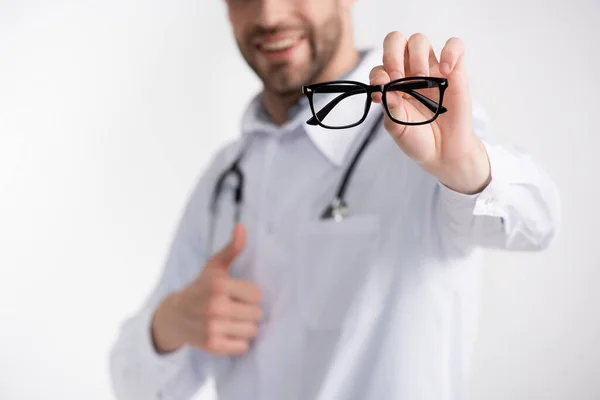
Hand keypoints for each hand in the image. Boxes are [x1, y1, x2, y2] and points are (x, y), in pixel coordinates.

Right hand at [151, 224, 261, 354]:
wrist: (175, 316)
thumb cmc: (200, 288)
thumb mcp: (214, 267)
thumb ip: (232, 248)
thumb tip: (241, 227)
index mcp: (219, 285)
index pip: (257, 294)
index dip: (250, 295)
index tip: (238, 295)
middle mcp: (216, 306)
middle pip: (256, 314)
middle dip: (248, 311)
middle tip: (235, 309)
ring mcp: (213, 327)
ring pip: (252, 331)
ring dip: (245, 327)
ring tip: (233, 321)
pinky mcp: (213, 345)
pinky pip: (242, 347)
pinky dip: (238, 342)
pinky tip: (228, 333)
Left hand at [370, 32, 490, 193]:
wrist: (443, 151)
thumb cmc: (417, 137)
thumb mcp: (397, 127)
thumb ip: (389, 107)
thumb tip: (381, 89)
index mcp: (392, 84)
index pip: (380, 66)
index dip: (378, 74)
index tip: (381, 89)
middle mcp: (409, 72)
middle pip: (396, 41)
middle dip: (392, 53)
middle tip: (397, 75)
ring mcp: (431, 69)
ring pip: (420, 40)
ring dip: (416, 55)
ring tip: (422, 78)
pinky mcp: (454, 71)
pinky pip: (455, 46)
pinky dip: (450, 52)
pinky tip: (445, 71)